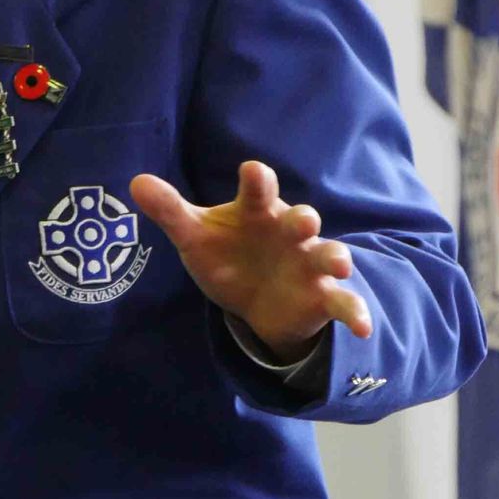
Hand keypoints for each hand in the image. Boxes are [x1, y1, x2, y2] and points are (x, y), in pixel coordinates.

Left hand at [130, 161, 371, 361]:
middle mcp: (290, 232)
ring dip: (336, 258)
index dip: (258, 180)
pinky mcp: (323, 296)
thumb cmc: (227, 253)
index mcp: (258, 211)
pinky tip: (363, 326)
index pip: (259, 190)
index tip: (253, 172)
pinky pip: (345, 302)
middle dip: (304, 218)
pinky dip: (357, 311)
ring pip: (330, 255)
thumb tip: (135, 181)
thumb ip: (170, 210)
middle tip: (302, 219)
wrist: (255, 298)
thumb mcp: (195, 235)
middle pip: (302, 219)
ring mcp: (310, 263)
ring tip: (340, 264)